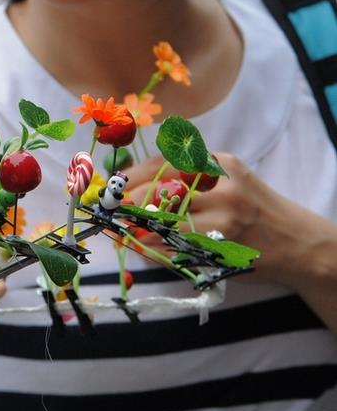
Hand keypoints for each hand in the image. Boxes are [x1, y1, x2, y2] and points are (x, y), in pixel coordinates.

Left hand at [125, 153, 315, 285]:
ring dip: (137, 229)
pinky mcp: (225, 244)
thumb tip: (132, 186)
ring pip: (165, 221)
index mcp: (220, 163)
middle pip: (159, 190)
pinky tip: (143, 248)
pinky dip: (155, 247)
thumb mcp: (228, 180)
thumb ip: (188, 178)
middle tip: (110, 213)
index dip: (131, 177)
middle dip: (128, 203)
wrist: (300, 243)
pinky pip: (177, 245)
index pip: (164, 163)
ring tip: (121, 234)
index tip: (112, 188)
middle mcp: (223, 185)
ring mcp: (225, 216)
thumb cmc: (255, 209)